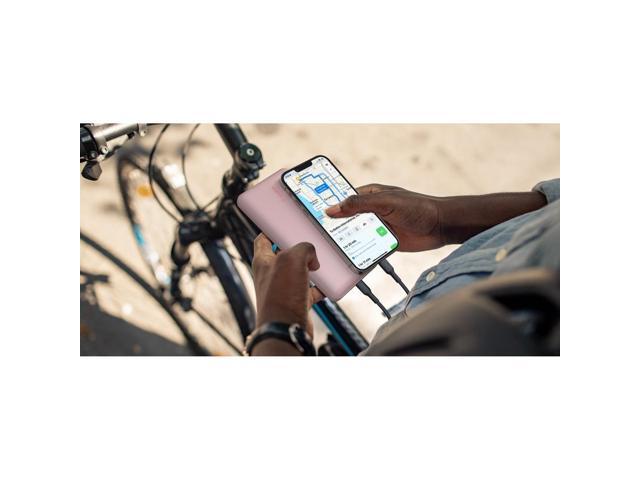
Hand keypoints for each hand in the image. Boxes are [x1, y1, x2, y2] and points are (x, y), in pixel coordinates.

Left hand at [252, 234, 322, 337]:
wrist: (286, 327)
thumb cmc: (280, 296)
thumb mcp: (293, 259)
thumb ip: (303, 249)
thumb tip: (312, 255)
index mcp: (263, 261)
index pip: (263, 239)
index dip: (272, 229)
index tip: (282, 224)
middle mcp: (271, 275)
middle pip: (285, 255)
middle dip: (299, 249)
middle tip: (310, 245)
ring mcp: (284, 289)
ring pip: (299, 272)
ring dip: (311, 268)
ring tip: (321, 263)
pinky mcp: (296, 302)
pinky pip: (310, 290)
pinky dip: (320, 287)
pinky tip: (328, 284)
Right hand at [325, 184, 443, 251]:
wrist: (441, 227)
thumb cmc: (418, 207)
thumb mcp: (386, 202)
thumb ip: (359, 205)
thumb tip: (333, 208)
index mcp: (368, 195)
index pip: (341, 198)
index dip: (326, 203)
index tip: (308, 210)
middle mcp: (370, 211)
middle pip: (344, 219)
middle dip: (331, 227)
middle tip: (314, 234)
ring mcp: (376, 227)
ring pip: (353, 235)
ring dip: (344, 242)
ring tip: (327, 249)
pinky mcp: (382, 242)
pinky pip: (365, 248)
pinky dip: (357, 253)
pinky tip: (347, 259)